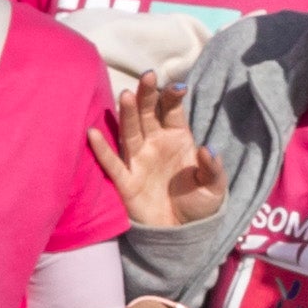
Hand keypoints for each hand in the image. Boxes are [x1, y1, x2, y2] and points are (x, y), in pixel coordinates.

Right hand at [86, 82, 226, 233]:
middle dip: (147, 95)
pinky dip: (102, 149)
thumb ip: (212, 169)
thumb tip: (208, 149)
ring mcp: (139, 160)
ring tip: (126, 95)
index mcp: (177, 138)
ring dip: (128, 115)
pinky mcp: (126, 181)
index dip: (172, 97)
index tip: (178, 87)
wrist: (182, 232)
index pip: (172, 111)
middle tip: (148, 75)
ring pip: (130, 132)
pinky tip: (93, 132)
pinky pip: (112, 163)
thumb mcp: (214, 188)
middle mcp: (155, 143)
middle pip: (148, 114)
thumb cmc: (198, 204)